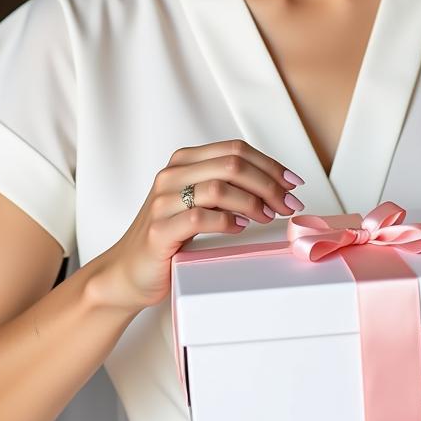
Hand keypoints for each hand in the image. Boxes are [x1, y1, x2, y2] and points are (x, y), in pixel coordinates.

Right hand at [106, 139, 305, 310]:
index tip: (292, 182)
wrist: (128, 271)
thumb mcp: (196, 201)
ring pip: (219, 187)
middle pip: (232, 164)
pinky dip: (228, 221)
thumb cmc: (168, 236)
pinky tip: (240, 227)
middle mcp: (171, 175)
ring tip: (268, 216)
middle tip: (288, 204)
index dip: (270, 164)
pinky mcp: (159, 229)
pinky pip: (200, 217)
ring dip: (253, 202)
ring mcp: (162, 201)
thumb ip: (225, 186)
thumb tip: (275, 185)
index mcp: (183, 161)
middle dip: (269, 183)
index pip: (235, 149)